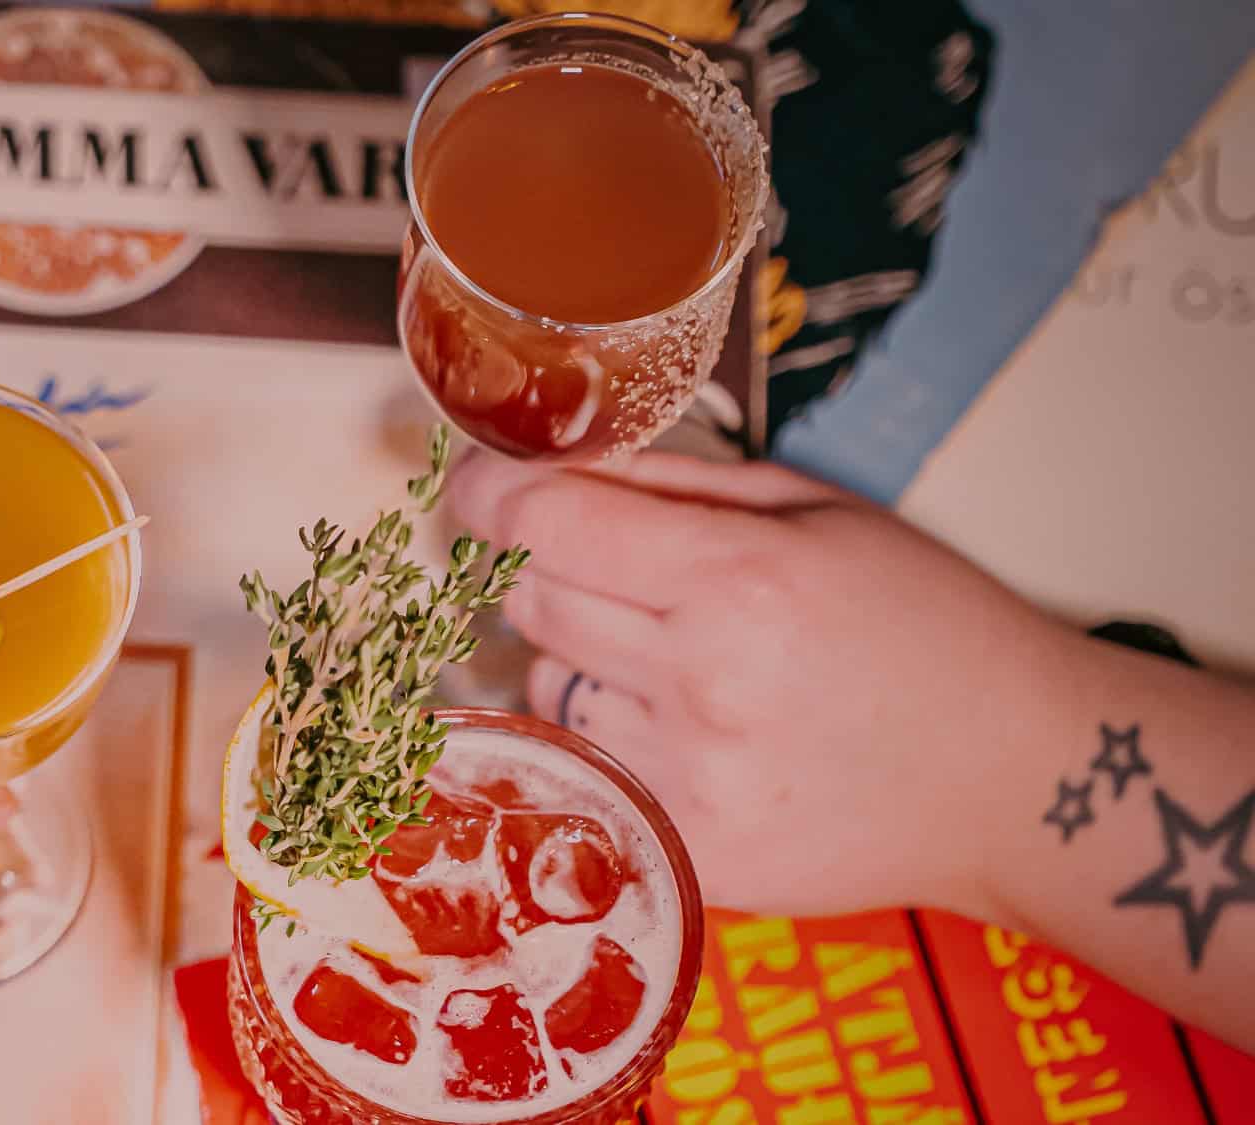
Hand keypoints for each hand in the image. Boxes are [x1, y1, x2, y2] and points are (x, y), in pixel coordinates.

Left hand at [449, 450, 1075, 917]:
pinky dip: (612, 735)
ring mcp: (689, 780)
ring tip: (677, 660)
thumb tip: (557, 464)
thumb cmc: (928, 626)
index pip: (543, 525)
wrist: (1020, 781)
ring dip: (583, 658)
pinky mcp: (688, 851)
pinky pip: (588, 765)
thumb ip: (676, 484)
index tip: (479, 487)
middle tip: (603, 567)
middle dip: (544, 570)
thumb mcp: (818, 512)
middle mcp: (700, 684)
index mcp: (738, 581)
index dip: (491, 496)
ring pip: (551, 686)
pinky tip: (689, 729)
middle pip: (531, 603)